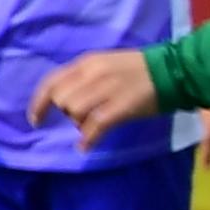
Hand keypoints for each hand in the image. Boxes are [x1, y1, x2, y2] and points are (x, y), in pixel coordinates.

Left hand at [29, 50, 162, 148]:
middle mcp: (93, 74)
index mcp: (88, 62)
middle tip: (82, 117)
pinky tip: (86, 146)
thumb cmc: (140, 69)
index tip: (35, 120)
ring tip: (91, 126)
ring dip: (79, 123)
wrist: (174, 70)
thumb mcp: (107, 64)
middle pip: (62, 100)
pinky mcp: (121, 107)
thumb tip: (66, 100)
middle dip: (67, 113)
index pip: (51, 82)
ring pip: (75, 112)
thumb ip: (85, 78)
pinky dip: (87, 139)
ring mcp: (107, 90)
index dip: (39, 103)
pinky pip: (94, 126)